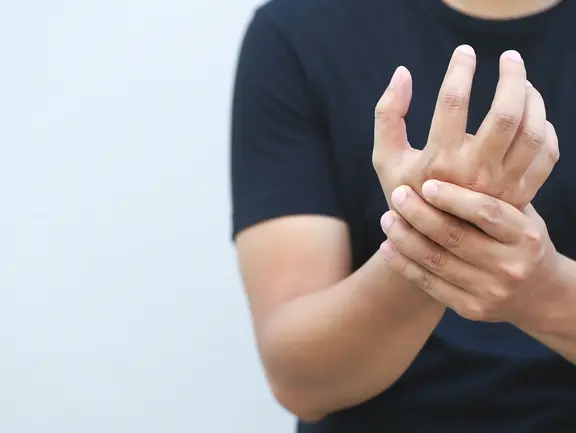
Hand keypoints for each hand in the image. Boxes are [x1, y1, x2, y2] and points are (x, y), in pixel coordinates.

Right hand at [373, 45, 558, 209]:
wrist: (432, 243)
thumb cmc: (407, 195)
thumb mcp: (385, 158)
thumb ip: (387, 115)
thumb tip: (402, 73)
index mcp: (438, 161)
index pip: (453, 102)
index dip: (460, 69)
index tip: (464, 54)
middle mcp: (474, 173)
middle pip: (506, 113)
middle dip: (511, 76)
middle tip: (509, 58)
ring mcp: (501, 186)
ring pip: (532, 131)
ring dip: (533, 98)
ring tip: (523, 84)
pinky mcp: (520, 195)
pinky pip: (546, 155)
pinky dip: (545, 130)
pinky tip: (534, 118)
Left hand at [379, 180, 560, 324]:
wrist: (536, 292)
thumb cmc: (517, 239)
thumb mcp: (519, 213)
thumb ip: (492, 192)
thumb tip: (454, 150)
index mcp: (525, 235)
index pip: (486, 212)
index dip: (453, 197)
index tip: (426, 183)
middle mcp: (512, 266)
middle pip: (455, 237)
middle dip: (419, 214)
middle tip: (398, 195)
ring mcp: (491, 291)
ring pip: (436, 261)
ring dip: (404, 238)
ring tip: (387, 218)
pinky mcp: (472, 309)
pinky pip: (429, 284)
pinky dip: (404, 264)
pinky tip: (387, 246)